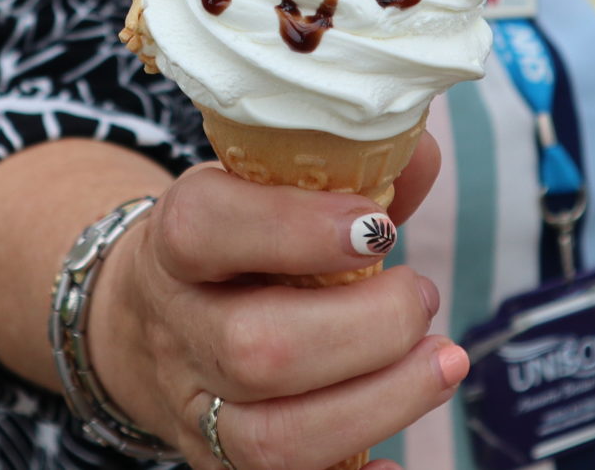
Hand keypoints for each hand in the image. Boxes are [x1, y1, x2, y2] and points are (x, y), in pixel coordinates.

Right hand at [91, 136, 463, 469]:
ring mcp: (197, 407)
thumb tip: (418, 155)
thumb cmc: (237, 243)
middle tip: (420, 297)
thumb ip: (345, 169)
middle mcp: (179, 328)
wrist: (151, 321)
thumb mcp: (262, 189)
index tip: (376, 225)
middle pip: (255, 347)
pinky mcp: (222, 463)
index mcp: (178, 241)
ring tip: (442, 362)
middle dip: (365, 328)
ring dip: (379, 402)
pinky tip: (397, 462)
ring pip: (273, 436)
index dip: (295, 228)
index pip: (206, 229)